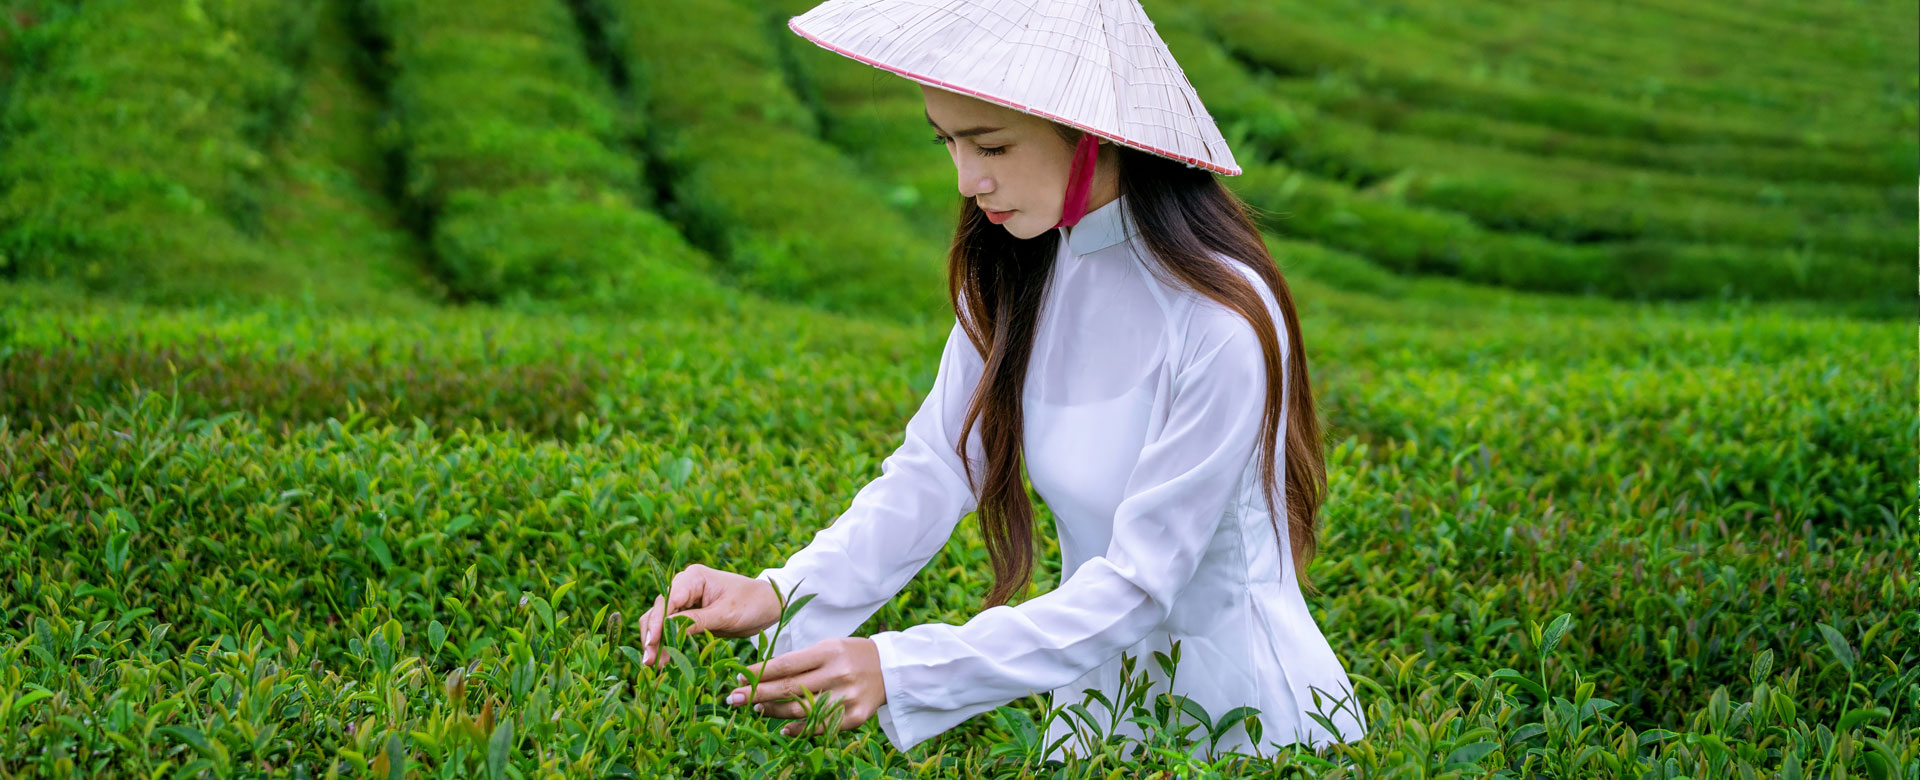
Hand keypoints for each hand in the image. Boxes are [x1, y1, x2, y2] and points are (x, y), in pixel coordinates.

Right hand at [640, 563, 780, 667]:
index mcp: (694, 577)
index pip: (668, 600)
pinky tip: (663, 659)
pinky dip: (666, 643)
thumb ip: (697, 620)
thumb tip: (668, 629)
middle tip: (649, 662)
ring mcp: (685, 600)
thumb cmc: (752, 604)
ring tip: (654, 665)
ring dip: (656, 642)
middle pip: (658, 611)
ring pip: (660, 621)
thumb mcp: (726, 614)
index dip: (657, 623)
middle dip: (652, 636)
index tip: (651, 644)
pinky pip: (670, 628)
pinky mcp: (688, 614)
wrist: (769, 607)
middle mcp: (684, 585)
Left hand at [725, 637, 886, 736]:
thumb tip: (762, 676)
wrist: (891, 670)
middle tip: (733, 699)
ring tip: (757, 709)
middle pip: (788, 688)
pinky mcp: (855, 716)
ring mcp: (847, 697)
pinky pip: (819, 727)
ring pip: (800, 709)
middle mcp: (837, 674)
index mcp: (829, 652)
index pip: (786, 665)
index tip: (739, 678)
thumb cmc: (850, 655)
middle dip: (756, 694)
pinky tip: (783, 728)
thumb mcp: (827, 647)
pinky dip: (798, 728)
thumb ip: (799, 661)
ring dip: (773, 712)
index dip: (759, 673)